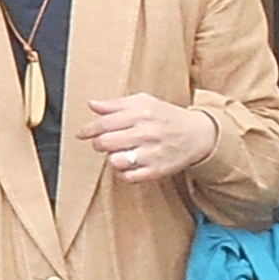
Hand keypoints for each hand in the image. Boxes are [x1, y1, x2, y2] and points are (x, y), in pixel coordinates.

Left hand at [83, 92, 218, 187]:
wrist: (197, 134)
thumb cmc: (167, 116)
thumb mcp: (144, 102)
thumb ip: (116, 104)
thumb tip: (92, 104)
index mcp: (141, 113)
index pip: (104, 123)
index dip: (88, 129)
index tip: (81, 133)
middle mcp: (146, 132)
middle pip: (105, 143)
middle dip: (99, 143)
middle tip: (104, 142)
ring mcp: (152, 153)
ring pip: (115, 161)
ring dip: (112, 158)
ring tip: (119, 152)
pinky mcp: (157, 170)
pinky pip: (128, 177)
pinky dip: (122, 172)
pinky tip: (128, 164)